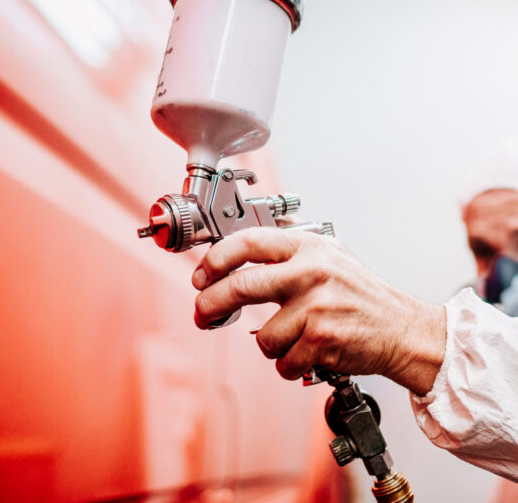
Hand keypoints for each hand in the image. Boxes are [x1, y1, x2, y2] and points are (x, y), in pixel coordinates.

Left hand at [192, 228, 445, 395]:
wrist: (403, 329)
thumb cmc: (362, 294)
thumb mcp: (331, 253)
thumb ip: (291, 244)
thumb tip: (244, 239)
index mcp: (309, 247)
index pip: (249, 242)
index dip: (216, 258)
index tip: (201, 273)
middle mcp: (312, 272)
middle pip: (241, 286)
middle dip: (211, 303)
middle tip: (202, 313)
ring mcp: (317, 307)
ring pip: (262, 336)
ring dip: (271, 344)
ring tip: (294, 337)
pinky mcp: (323, 341)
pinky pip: (283, 361)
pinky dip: (290, 364)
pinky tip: (310, 352)